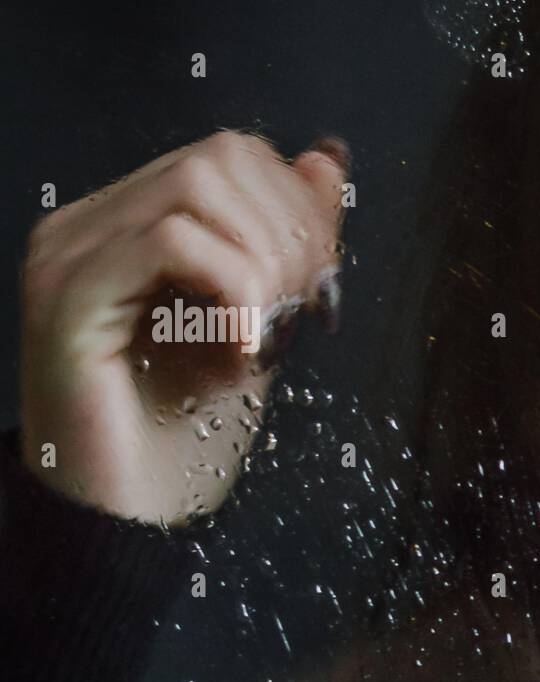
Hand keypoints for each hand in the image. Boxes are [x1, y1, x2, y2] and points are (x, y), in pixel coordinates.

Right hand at [20, 129, 348, 525]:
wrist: (128, 523)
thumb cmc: (186, 440)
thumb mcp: (261, 325)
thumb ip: (288, 245)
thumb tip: (327, 161)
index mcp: (129, 226)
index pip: (231, 158)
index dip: (299, 208)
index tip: (323, 284)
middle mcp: (90, 227)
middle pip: (220, 158)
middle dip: (293, 232)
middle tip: (303, 309)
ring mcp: (71, 256)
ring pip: (197, 186)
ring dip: (266, 259)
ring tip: (270, 330)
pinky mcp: (69, 296)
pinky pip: (171, 241)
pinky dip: (233, 285)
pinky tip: (243, 345)